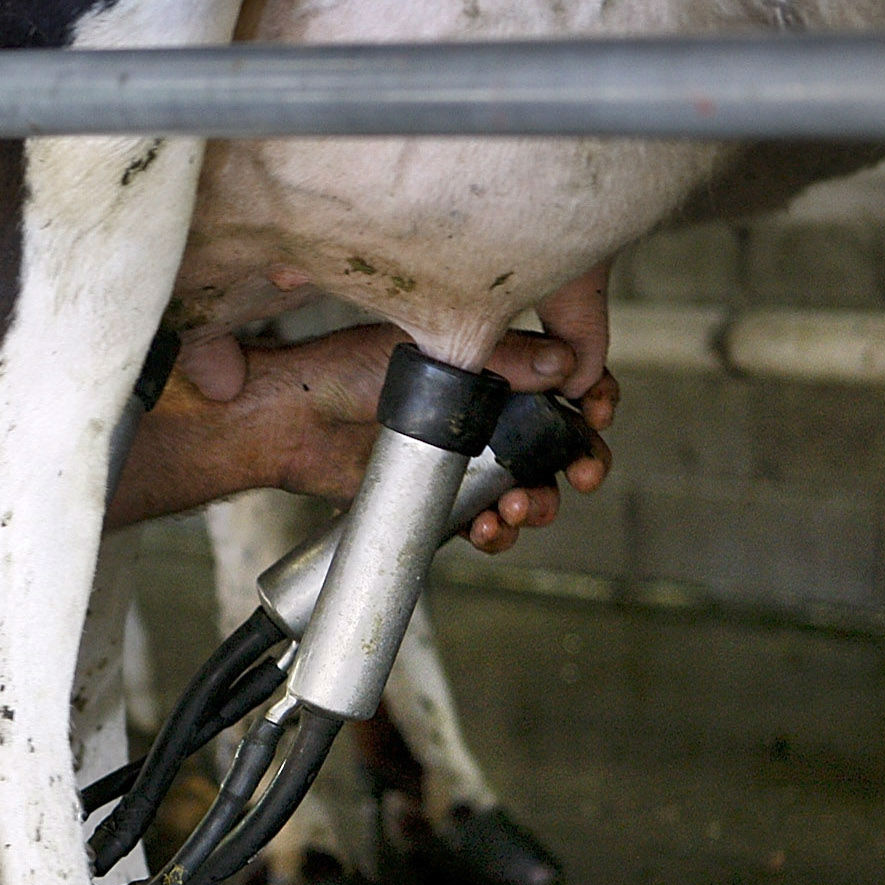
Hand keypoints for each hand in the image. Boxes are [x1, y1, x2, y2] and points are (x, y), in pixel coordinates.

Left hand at [136, 267, 618, 547]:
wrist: (289, 421)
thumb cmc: (345, 369)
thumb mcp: (427, 351)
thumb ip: (498, 358)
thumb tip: (564, 364)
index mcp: (492, 365)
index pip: (563, 379)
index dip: (590, 398)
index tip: (595, 414)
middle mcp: (486, 411)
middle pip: (557, 442)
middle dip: (578, 462)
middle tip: (581, 477)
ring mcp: (465, 458)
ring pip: (527, 487)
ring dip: (537, 504)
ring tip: (517, 509)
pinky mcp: (441, 497)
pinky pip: (484, 520)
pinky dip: (495, 532)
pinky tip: (487, 531)